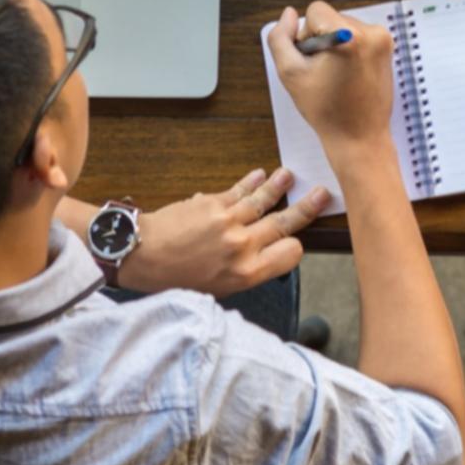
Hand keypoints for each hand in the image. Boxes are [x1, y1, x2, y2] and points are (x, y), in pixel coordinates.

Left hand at [116, 167, 330, 295]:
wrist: (141, 255)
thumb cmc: (174, 278)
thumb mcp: (216, 289)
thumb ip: (243, 272)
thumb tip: (260, 255)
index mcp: (246, 272)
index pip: (291, 254)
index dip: (295, 247)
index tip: (296, 241)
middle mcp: (243, 245)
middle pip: (283, 223)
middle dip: (306, 208)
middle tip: (322, 194)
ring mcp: (229, 221)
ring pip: (264, 200)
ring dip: (280, 187)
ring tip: (291, 176)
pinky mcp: (213, 202)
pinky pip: (240, 190)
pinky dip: (252, 181)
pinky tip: (261, 174)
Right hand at [266, 3, 396, 156]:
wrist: (359, 137)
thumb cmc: (326, 110)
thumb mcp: (291, 73)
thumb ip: (280, 38)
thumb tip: (288, 14)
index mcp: (350, 37)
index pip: (315, 11)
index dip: (305, 36)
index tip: (313, 61)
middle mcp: (372, 33)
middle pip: (330, 17)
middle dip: (321, 40)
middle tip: (324, 73)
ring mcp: (383, 40)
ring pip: (343, 26)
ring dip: (335, 45)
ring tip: (337, 76)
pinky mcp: (387, 48)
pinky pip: (357, 36)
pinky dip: (349, 50)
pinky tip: (348, 74)